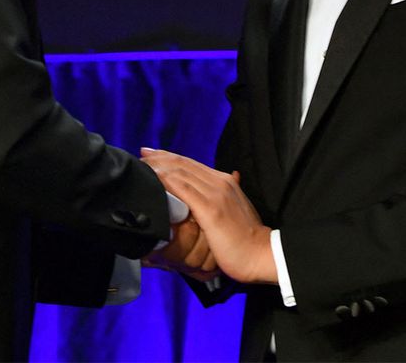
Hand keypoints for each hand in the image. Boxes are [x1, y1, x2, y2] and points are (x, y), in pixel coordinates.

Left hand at [141, 148, 275, 283]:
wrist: (262, 254)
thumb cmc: (246, 240)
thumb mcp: (234, 213)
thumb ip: (221, 202)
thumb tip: (212, 197)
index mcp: (226, 182)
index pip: (192, 164)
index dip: (171, 157)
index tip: (153, 153)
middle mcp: (221, 182)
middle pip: (184, 164)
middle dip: (161, 157)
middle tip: (143, 153)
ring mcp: (216, 194)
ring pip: (182, 172)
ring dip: (159, 166)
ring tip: (142, 165)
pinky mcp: (211, 209)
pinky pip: (184, 189)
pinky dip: (167, 180)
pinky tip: (154, 178)